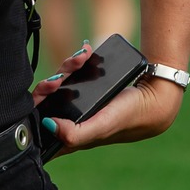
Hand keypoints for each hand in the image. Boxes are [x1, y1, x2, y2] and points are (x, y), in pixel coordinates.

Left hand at [35, 46, 183, 157]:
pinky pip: (72, 74)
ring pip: (58, 84)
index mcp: (68, 136)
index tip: (46, 92)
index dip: (34, 110)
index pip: (37, 127)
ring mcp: (77, 103)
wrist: (155, 97)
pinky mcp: (85, 88)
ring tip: (80, 57)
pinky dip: (76, 63)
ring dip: (66, 68)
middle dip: (49, 84)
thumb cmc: (129, 117)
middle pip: (44, 101)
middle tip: (60, 77)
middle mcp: (69, 120)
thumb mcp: (102, 126)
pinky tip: (84, 53)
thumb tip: (48, 126)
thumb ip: (76, 134)